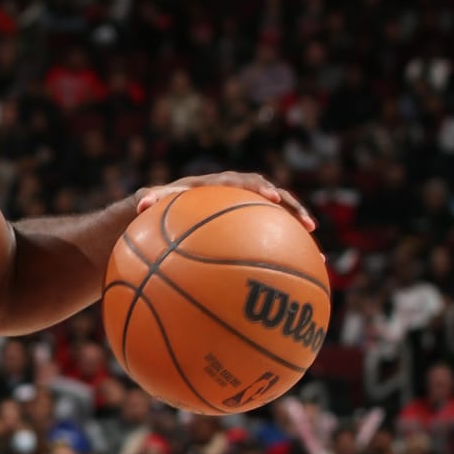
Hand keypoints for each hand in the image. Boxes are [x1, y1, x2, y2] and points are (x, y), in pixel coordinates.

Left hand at [133, 169, 316, 235]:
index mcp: (214, 186)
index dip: (257, 189)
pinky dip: (287, 249)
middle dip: (288, 206)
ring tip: (313, 247)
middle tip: (305, 222)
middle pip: (268, 195)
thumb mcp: (148, 204)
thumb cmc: (155, 209)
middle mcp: (233, 193)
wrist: (162, 212)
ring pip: (276, 214)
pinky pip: (271, 235)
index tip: (270, 198)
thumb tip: (140, 204)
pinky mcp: (247, 225)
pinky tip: (302, 271)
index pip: (240, 182)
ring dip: (295, 225)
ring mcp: (242, 208)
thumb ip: (148, 200)